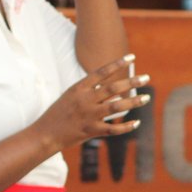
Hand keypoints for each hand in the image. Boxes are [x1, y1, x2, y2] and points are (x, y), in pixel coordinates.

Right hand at [32, 54, 148, 153]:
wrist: (45, 134)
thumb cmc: (59, 112)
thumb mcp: (70, 95)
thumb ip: (89, 89)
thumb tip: (110, 83)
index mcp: (79, 88)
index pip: (101, 72)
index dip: (117, 64)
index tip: (132, 57)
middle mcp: (85, 100)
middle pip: (113, 88)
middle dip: (131, 82)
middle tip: (147, 78)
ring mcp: (89, 116)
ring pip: (116, 107)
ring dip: (134, 102)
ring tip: (147, 98)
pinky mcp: (91, 131)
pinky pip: (113, 129)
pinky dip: (126, 126)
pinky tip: (137, 123)